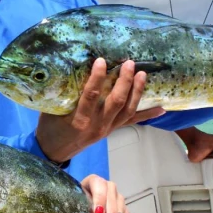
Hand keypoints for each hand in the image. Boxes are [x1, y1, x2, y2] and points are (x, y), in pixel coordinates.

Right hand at [36, 58, 164, 163]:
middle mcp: (97, 125)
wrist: (54, 151)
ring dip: (137, 92)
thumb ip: (66, 92)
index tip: (102, 60)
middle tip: (129, 63)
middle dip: (125, 81)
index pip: (91, 95)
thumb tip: (75, 66)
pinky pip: (131, 121)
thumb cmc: (50, 127)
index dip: (98, 77)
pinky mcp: (112, 130)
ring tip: (142, 75)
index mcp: (80, 119)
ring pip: (127, 110)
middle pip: (116, 101)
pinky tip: (161, 109)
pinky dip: (147, 115)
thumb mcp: (54, 108)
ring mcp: (107, 129)